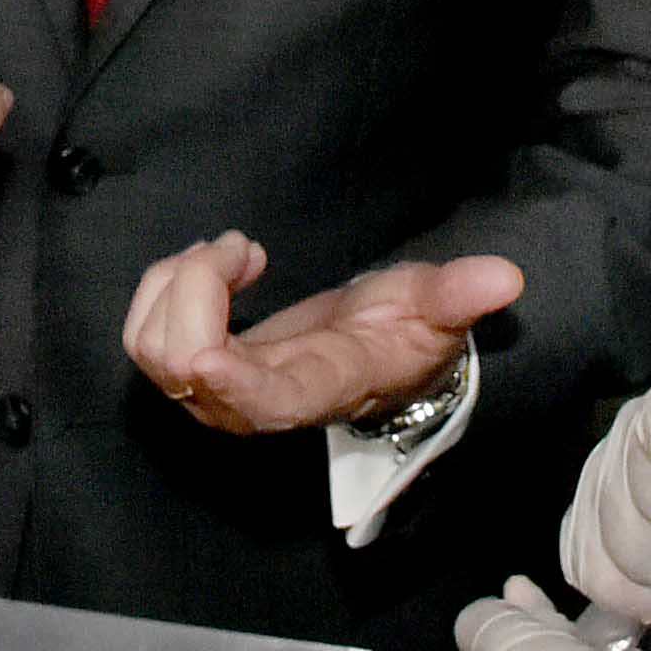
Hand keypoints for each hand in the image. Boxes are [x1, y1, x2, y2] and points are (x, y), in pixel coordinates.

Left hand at [121, 232, 525, 437]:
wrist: (372, 354)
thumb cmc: (403, 332)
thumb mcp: (436, 309)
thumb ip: (460, 296)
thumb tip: (505, 278)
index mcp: (317, 389)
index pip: (262, 402)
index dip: (227, 377)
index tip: (210, 339)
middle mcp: (256, 403)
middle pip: (184, 367)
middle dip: (197, 286)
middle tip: (244, 247)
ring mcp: (217, 392)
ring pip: (151, 349)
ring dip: (176, 281)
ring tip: (231, 253)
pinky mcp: (192, 371)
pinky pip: (145, 334)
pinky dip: (166, 285)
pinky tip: (215, 267)